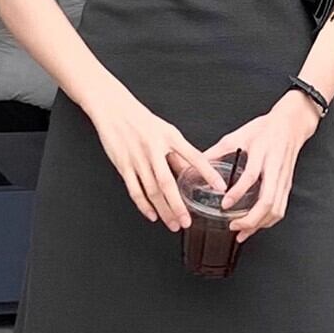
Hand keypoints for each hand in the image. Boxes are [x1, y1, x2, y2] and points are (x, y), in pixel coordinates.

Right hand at [88, 85, 225, 231]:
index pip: (194, 156)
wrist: (113, 109)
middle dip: (178, 205)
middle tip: (187, 221)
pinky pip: (135, 190)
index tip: (220, 186)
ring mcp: (137, 158)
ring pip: (152, 190)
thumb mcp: (166, 131)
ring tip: (173, 223)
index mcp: (169, 137)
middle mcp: (154, 149)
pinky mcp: (123, 165)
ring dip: (163, 210)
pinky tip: (152, 215)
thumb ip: (179, 153)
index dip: (208, 172)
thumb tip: (193, 171)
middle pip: (167, 182)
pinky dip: (143, 205)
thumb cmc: (141, 120)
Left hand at [203, 90, 322, 243]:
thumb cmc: (266, 128)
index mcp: (262, 154)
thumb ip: (218, 151)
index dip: (238, 192)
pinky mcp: (287, 186)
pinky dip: (268, 221)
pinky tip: (256, 225)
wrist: (291, 124)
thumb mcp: (239, 135)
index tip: (225, 204)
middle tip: (234, 226)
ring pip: (276, 210)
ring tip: (242, 232)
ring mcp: (283, 180)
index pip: (251, 177)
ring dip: (259, 225)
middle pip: (267, 202)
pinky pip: (280, 208)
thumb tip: (198, 163)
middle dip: (251, 220)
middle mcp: (275, 169)